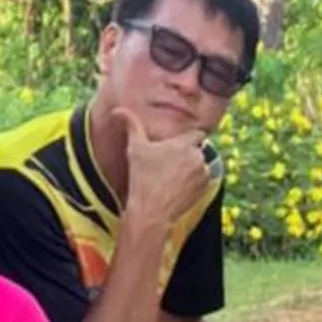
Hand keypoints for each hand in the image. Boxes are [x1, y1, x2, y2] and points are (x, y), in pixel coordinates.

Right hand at [116, 109, 215, 228]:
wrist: (152, 211)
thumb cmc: (142, 177)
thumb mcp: (135, 148)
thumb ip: (130, 125)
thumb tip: (116, 110)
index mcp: (183, 144)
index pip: (198, 133)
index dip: (189, 137)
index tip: (179, 143)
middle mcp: (197, 156)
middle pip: (197, 149)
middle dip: (186, 154)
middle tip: (168, 163)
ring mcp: (203, 174)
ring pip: (200, 165)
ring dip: (192, 168)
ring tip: (172, 177)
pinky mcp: (204, 189)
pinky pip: (203, 180)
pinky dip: (194, 182)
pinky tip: (177, 187)